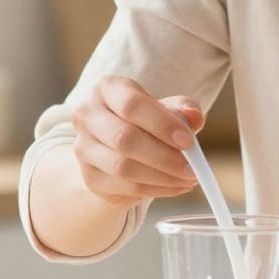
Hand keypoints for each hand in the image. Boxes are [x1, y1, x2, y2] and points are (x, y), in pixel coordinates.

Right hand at [69, 75, 204, 206]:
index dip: (162, 124)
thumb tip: (194, 117)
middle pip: (124, 138)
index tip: (189, 142)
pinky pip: (125, 187)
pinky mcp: (90, 177)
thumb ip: (182, 110)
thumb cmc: (145, 121)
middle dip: (164, 157)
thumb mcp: (165, 109)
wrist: (115, 148)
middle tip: (192, 168)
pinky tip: (175, 186)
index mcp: (107, 89)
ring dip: (162, 177)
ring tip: (188, 179)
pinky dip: (156, 189)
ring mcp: (83, 148)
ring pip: (123, 167)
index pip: (132, 104)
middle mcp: (87, 115)